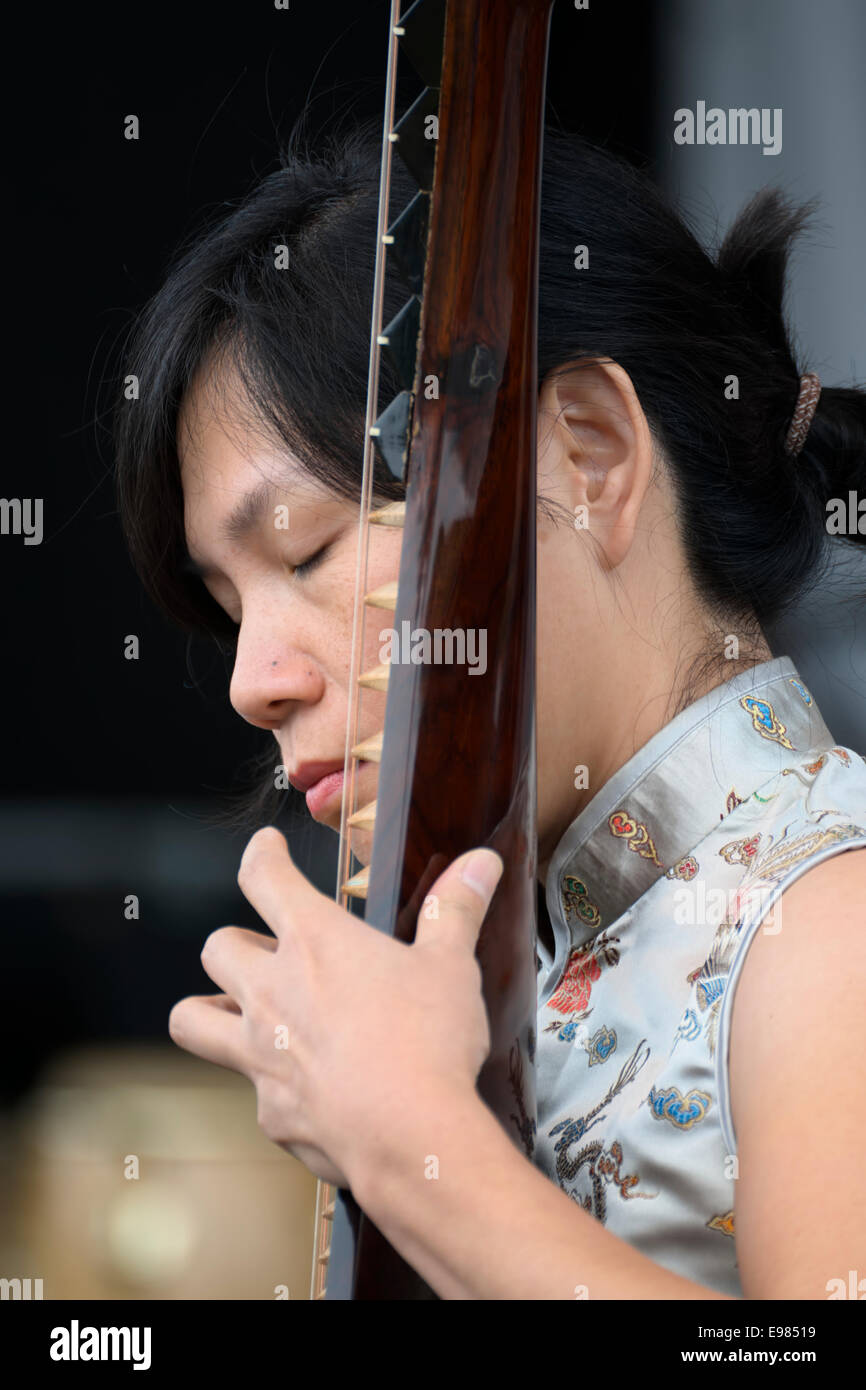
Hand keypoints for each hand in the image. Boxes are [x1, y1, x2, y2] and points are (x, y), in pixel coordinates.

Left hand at [167, 826, 503, 1191]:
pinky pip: (250, 1089)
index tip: (265, 850)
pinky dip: (269, 1083)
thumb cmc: (428, 1044)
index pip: (264, 879)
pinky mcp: (268, 1110)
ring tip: (237, 1013)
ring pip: (192, 1019)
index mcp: (315, 943)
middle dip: (235, 943)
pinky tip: (303, 1087)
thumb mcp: (450, 965)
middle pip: (217, 948)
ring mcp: (260, 1053)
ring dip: (208, 1009)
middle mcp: (273, 992)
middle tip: (266, 951)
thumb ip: (454, 909)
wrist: (411, 1137)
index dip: (261, 856)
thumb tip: (479, 863)